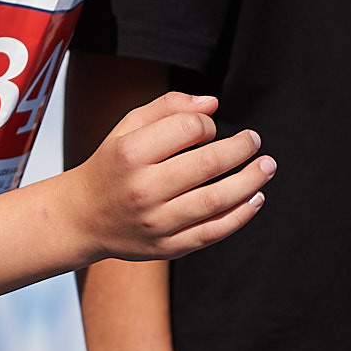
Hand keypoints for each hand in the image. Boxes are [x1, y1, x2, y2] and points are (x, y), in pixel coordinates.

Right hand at [67, 92, 271, 263]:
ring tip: (267, 166)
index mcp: (130, 153)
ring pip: (216, 200)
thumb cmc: (112, 165)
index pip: (188, 129)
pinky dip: (240, 215)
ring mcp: (156, 222)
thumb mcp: (127, 128)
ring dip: (250, 181)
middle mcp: (143, 188)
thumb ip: (167, 108)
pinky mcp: (167, 247)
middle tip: (255, 140)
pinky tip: (256, 198)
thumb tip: (213, 103)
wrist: (83, 217)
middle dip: (241, 148)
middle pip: (207, 164)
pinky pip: (212, 232)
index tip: (209, 128)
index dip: (208, 124)